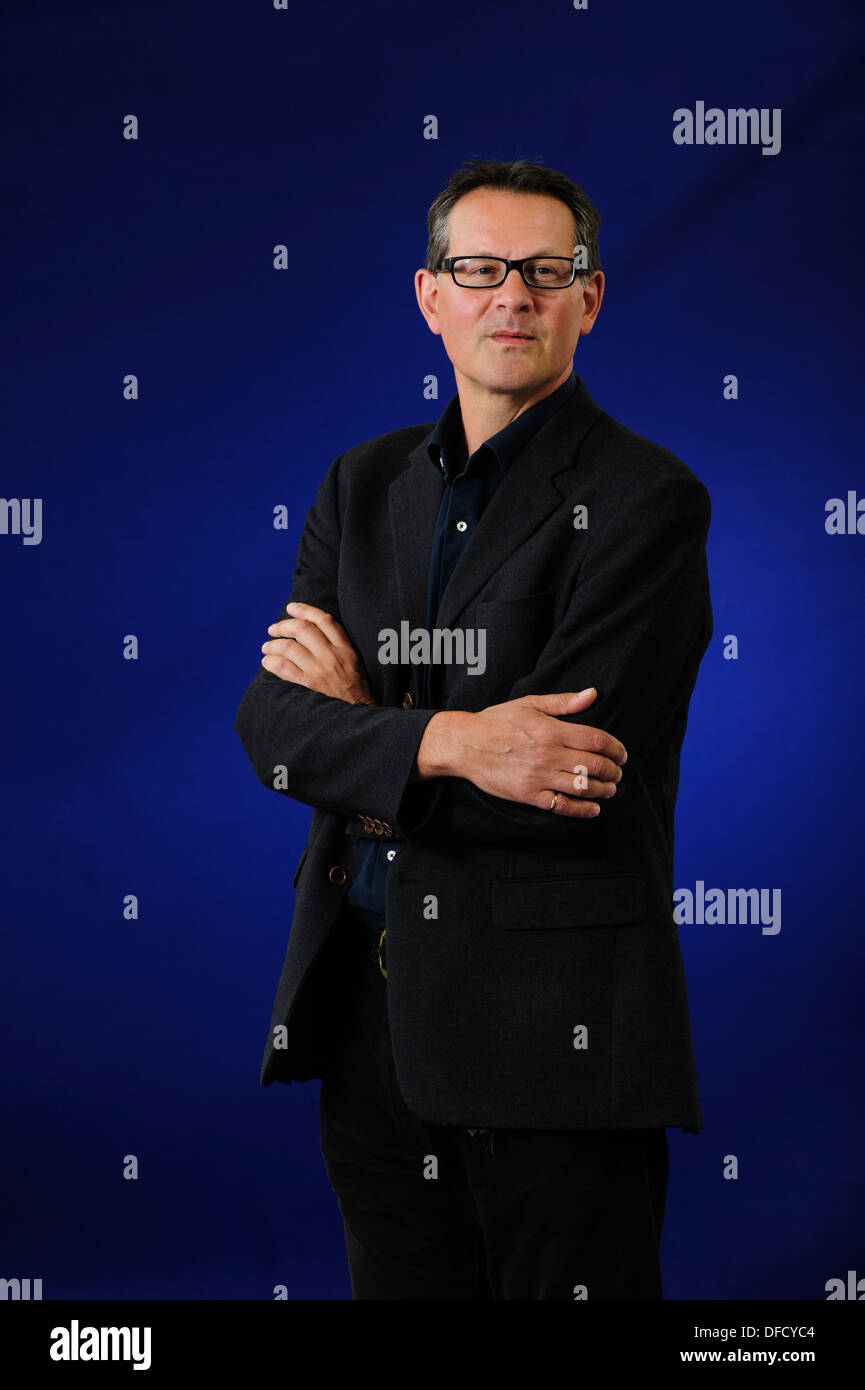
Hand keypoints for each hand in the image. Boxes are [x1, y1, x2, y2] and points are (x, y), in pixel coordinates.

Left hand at [261, 601, 377, 705]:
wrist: (358, 714)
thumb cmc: (354, 687)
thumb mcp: (353, 660)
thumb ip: (337, 644)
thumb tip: (308, 629)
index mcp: (345, 647)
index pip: (323, 620)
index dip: (304, 610)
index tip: (291, 608)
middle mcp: (332, 656)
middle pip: (302, 629)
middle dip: (283, 626)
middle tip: (272, 630)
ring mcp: (319, 670)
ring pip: (288, 647)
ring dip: (272, 645)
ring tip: (266, 648)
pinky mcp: (308, 685)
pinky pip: (282, 667)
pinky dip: (270, 662)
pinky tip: (267, 662)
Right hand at [416, 688, 626, 817]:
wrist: (465, 744)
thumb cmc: (497, 722)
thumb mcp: (529, 704)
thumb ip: (563, 702)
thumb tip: (592, 694)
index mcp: (551, 730)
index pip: (597, 740)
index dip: (616, 748)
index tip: (622, 753)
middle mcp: (548, 754)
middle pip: (594, 765)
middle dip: (614, 771)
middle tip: (619, 772)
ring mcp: (538, 777)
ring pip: (582, 787)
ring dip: (603, 789)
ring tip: (610, 788)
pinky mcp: (528, 795)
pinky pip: (562, 806)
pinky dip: (582, 809)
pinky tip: (593, 808)